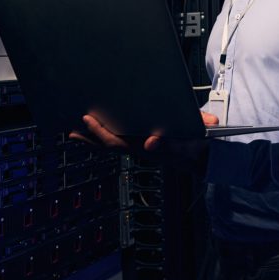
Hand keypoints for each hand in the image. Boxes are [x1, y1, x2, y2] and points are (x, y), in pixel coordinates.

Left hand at [69, 111, 217, 169]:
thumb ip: (172, 144)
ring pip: (115, 143)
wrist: (207, 159)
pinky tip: (101, 128)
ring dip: (95, 137)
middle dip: (90, 138)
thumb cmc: (198, 149)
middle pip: (111, 145)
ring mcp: (144, 147)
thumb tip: (152, 141)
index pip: (119, 143)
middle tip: (72, 129)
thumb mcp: (190, 144)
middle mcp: (143, 149)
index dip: (100, 132)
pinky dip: (108, 135)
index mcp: (149, 148)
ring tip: (79, 129)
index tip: (88, 120)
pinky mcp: (147, 144)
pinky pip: (123, 139)